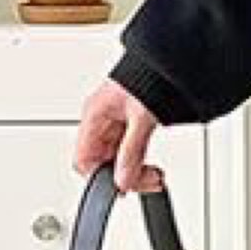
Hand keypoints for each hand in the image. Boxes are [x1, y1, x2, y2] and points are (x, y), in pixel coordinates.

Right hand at [76, 78, 166, 194]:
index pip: (83, 159)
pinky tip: (151, 165)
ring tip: (155, 176)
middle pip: (101, 162)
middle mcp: (100, 119)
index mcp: (94, 115)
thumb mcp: (142, 118)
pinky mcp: (127, 122)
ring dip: (134, 170)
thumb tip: (123, 180)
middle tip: (148, 182)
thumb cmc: (150, 75)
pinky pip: (127, 148)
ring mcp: (113, 122)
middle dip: (123, 175)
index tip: (122, 187)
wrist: (167, 62)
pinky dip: (139, 159)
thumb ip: (132, 151)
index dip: (99, 178)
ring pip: (115, 158)